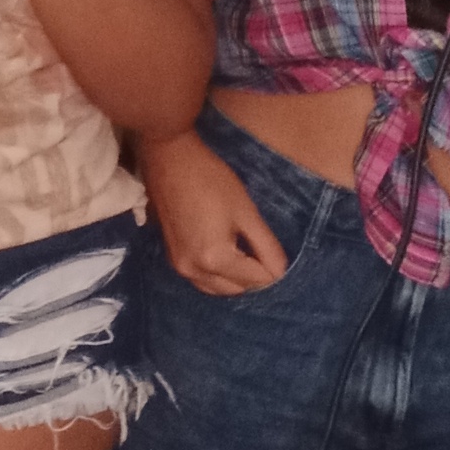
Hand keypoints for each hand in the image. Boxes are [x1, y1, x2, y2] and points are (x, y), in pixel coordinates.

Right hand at [142, 128, 289, 296]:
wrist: (169, 159)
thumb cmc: (211, 180)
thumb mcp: (245, 211)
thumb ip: (266, 245)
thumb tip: (281, 272)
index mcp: (215, 259)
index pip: (256, 280)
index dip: (272, 268)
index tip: (275, 250)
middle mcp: (194, 271)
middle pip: (237, 289)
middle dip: (255, 276)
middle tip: (263, 251)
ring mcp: (180, 267)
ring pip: (218, 289)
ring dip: (235, 279)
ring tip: (246, 254)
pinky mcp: (172, 259)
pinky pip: (202, 280)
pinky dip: (217, 276)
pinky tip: (225, 256)